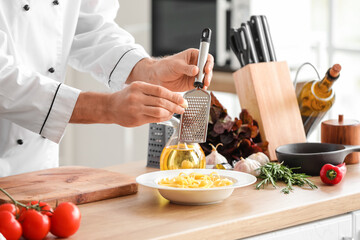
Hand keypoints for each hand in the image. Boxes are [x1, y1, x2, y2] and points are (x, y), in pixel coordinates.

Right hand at [70, 82, 185, 126]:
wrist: (109, 107)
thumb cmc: (126, 97)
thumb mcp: (137, 88)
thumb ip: (152, 92)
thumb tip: (173, 97)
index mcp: (138, 86)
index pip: (160, 90)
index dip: (173, 95)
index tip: (182, 99)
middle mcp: (137, 97)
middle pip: (161, 101)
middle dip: (175, 105)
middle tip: (183, 107)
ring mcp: (136, 109)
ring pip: (159, 111)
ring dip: (170, 113)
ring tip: (176, 112)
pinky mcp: (136, 119)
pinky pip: (154, 119)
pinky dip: (163, 118)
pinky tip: (167, 116)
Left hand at [127, 48, 213, 91]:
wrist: (157, 77)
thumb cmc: (165, 67)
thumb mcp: (176, 65)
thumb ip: (186, 68)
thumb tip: (196, 70)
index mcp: (193, 55)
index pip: (205, 57)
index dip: (208, 63)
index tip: (206, 69)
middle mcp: (195, 64)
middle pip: (207, 68)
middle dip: (208, 74)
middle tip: (205, 80)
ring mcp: (195, 74)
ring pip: (205, 77)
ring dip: (206, 81)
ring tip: (203, 85)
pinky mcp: (192, 83)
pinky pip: (200, 85)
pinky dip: (201, 87)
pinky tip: (200, 88)